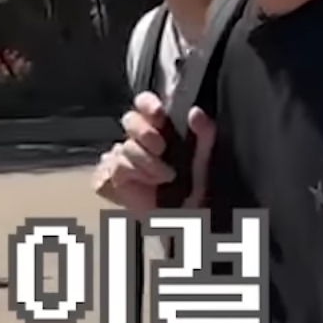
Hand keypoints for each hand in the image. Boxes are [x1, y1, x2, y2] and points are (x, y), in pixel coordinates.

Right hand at [93, 92, 215, 211]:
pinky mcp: (117, 173)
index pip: (145, 104)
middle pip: (130, 119)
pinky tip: (152, 182)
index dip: (147, 104)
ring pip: (126, 145)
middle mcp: (142, 138)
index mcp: (162, 128)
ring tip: (166, 176)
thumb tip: (196, 113)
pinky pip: (120, 165)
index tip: (158, 114)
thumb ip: (204, 134)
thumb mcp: (204, 159)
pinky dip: (138, 173)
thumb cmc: (193, 188)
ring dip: (147, 161)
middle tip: (161, 147)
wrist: (184, 218)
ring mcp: (127, 155)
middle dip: (145, 132)